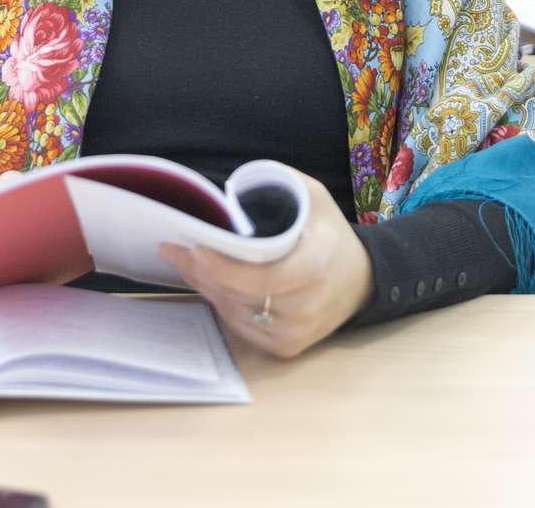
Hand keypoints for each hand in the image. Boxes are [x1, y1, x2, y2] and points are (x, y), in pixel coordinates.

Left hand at [159, 176, 372, 358]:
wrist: (361, 281)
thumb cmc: (330, 234)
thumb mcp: (313, 198)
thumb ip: (276, 186)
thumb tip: (228, 191)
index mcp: (317, 265)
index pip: (263, 277)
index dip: (224, 268)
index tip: (193, 249)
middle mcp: (308, 306)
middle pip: (240, 295)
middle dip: (202, 272)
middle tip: (173, 249)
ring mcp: (297, 332)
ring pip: (234, 312)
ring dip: (208, 287)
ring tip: (188, 261)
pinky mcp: (287, 348)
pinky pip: (241, 326)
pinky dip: (224, 304)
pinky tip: (213, 283)